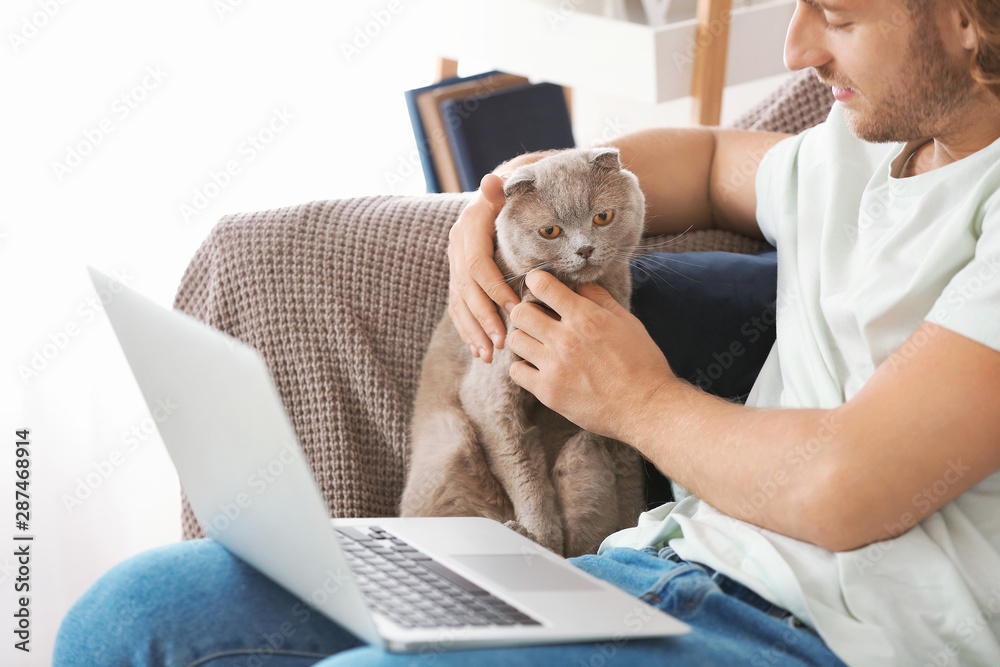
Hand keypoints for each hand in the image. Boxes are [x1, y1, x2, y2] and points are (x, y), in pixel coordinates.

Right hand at [447, 173, 519, 363]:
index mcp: (469, 227)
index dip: (495, 289)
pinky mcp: (458, 274)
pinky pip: (458, 306)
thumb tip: (492, 181)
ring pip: (459, 302)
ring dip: (473, 331)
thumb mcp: (513, 186)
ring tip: (488, 354)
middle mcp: (457, 245)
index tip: (515, 309)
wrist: (503, 188)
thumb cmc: (518, 191)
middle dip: (483, 318)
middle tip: (501, 341)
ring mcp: (455, 261)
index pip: (478, 265)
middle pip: (466, 289)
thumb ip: (503, 188)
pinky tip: (478, 349)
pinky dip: (467, 329)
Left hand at [506, 270, 677, 442]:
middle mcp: (565, 339)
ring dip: (525, 339)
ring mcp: (554, 366)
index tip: (540, 288)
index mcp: (585, 317)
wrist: (647, 407)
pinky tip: (538, 368)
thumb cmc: (642, 363)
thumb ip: (600, 300)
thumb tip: (579, 284)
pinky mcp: (548, 391)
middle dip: (526, 312)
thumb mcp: (628, 322)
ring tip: (538, 345)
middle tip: (537, 321)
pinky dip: (524, 368)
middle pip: (520, 312)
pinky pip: (516, 372)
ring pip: (515, 340)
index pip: (541, 285)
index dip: (537, 282)